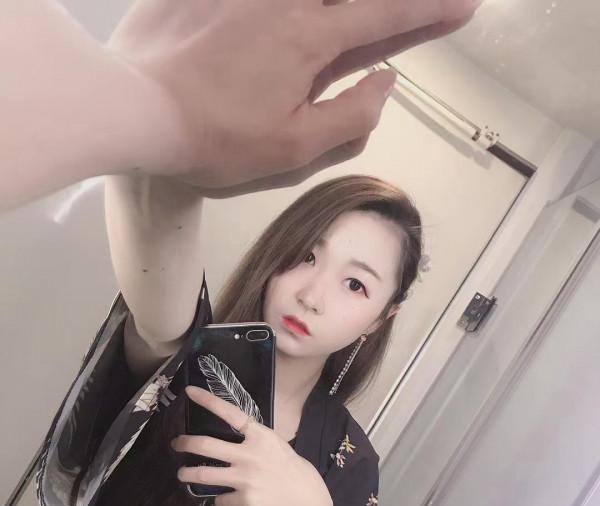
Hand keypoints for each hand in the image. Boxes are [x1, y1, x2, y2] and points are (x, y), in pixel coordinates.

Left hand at [107, 0, 479, 190]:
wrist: (132, 108)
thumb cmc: (211, 139)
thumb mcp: (292, 150)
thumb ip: (350, 117)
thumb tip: (386, 85)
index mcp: (311, 41)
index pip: (387, 17)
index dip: (429, 11)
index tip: (463, 6)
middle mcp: (286, 0)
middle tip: (431, 4)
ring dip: (349, 4)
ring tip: (366, 17)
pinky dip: (298, 8)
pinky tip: (312, 18)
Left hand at [172, 386, 332, 505]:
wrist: (305, 499)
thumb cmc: (287, 466)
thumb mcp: (273, 443)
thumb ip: (251, 438)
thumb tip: (224, 434)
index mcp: (260, 435)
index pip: (230, 413)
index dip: (208, 401)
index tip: (189, 392)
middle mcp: (250, 454)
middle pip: (206, 445)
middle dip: (185, 443)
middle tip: (176, 444)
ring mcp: (246, 478)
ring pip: (203, 475)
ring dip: (187, 474)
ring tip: (182, 474)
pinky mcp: (245, 499)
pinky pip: (221, 498)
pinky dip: (220, 499)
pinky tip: (226, 497)